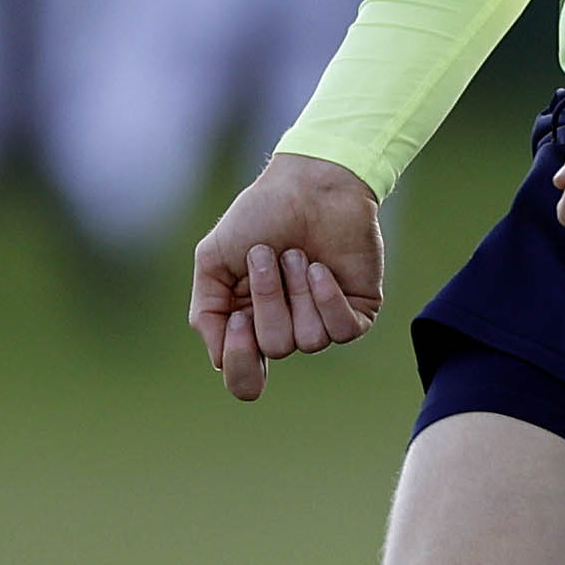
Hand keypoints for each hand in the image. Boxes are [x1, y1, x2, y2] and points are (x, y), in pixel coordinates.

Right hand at [191, 151, 386, 402]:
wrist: (309, 184)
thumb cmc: (260, 216)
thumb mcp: (214, 261)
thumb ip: (207, 313)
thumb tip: (220, 360)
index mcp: (248, 325)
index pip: (245, 381)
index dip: (240, 359)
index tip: (237, 319)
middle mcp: (286, 329)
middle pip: (275, 348)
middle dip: (269, 297)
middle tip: (268, 254)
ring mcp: (322, 321)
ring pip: (310, 340)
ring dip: (299, 290)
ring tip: (298, 252)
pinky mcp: (357, 311)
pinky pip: (343, 331)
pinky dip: (327, 297)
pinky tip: (322, 267)